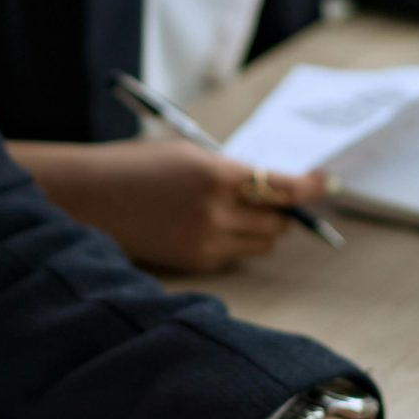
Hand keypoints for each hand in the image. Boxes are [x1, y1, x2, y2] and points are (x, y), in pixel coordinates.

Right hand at [53, 138, 327, 273]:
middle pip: (278, 221)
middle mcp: (214, 212)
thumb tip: (275, 188)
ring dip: (263, 228)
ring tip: (242, 211)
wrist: (91, 197)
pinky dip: (236, 242)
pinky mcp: (194, 263)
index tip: (327, 183)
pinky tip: (213, 225)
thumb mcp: (189, 155)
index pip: (281, 187)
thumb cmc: (138, 167)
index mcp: (214, 174)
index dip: (310, 186)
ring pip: (262, 243)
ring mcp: (205, 242)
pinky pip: (235, 256)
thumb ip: (232, 171)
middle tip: (281, 198)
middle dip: (285, 210)